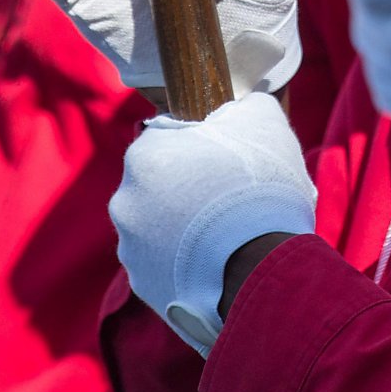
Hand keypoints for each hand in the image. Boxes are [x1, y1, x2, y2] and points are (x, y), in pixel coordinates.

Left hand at [109, 92, 314, 355]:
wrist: (262, 269)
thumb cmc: (261, 188)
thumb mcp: (265, 120)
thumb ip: (242, 106)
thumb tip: (238, 109)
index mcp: (144, 154)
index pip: (165, 139)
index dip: (197, 147)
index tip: (222, 160)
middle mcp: (125, 200)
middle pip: (157, 186)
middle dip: (185, 190)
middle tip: (226, 200)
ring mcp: (130, 247)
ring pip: (157, 227)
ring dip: (182, 229)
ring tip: (224, 237)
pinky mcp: (143, 285)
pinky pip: (162, 265)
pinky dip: (183, 264)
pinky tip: (215, 264)